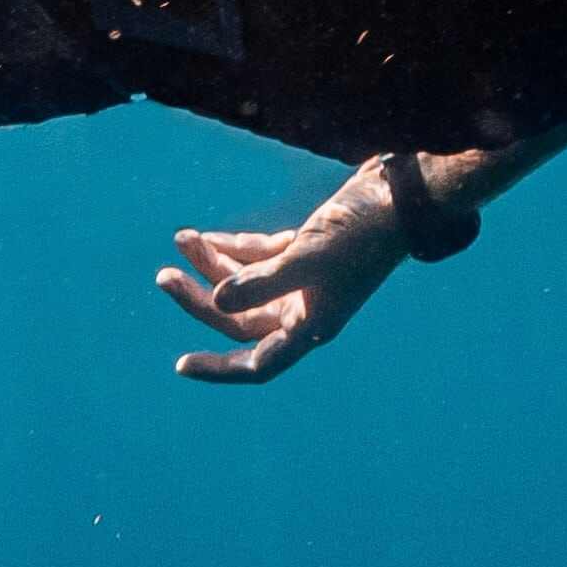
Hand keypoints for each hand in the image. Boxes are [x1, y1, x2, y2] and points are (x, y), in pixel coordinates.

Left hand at [155, 164, 415, 385]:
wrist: (402, 197)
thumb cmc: (363, 232)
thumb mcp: (308, 257)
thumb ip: (261, 281)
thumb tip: (218, 300)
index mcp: (311, 326)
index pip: (257, 363)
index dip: (219, 369)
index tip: (181, 365)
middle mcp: (304, 309)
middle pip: (239, 317)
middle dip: (200, 298)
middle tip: (164, 276)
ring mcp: (304, 280)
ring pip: (244, 284)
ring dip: (211, 266)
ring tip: (181, 240)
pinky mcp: (305, 251)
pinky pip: (258, 259)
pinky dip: (233, 249)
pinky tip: (206, 236)